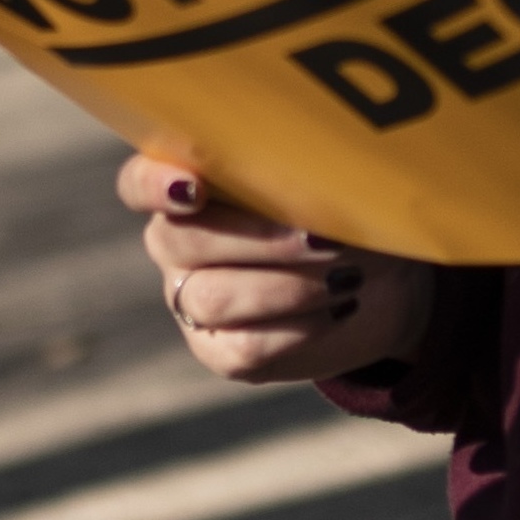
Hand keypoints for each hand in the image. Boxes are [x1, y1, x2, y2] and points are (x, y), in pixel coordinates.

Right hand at [116, 151, 431, 385]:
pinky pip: (245, 347)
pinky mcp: (221, 352)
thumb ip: (297, 167)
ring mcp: (192, 300)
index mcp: (187, 185)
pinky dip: (300, 328)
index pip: (138, 184)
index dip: (155, 187)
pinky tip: (340, 309)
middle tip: (326, 241)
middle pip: (182, 240)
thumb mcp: (327, 179)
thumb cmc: (344, 208)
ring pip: (213, 298)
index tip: (194, 188)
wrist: (381, 280)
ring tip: (348, 278)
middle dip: (259, 239)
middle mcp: (176, 243)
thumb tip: (312, 169)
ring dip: (288, 287)